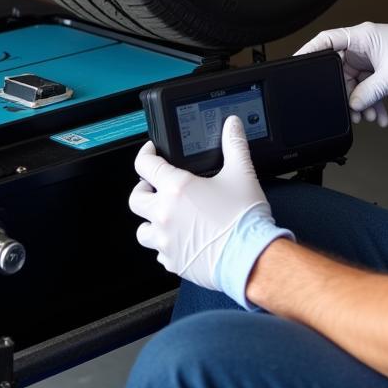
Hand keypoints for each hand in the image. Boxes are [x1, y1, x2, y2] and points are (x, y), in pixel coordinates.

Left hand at [129, 116, 290, 305]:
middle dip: (143, 189)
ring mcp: (166, 240)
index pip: (145, 165)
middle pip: (135, 198)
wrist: (251, 258)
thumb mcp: (242, 174)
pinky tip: (180, 240)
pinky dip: (166, 246)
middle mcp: (165, 214)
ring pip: (142, 230)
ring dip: (150, 221)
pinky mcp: (174, 262)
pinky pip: (159, 254)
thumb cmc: (244, 221)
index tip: (150, 152)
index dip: (145, 154)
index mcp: (177, 188)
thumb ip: (234, 145)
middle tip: (154, 186)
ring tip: (164, 216)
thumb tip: (232, 126)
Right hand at [296, 21, 387, 122]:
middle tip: (348, 109)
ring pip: (356, 83)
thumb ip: (367, 92)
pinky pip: (370, 88)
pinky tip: (380, 117)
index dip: (309, 52)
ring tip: (369, 116)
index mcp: (362, 37)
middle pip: (340, 69)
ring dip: (361, 102)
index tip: (296, 64)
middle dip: (344, 92)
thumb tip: (352, 104)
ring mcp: (374, 58)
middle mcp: (365, 46)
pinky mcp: (384, 70)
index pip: (326, 41)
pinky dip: (373, 102)